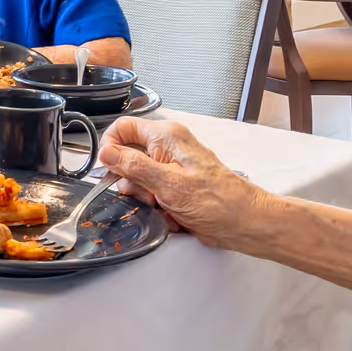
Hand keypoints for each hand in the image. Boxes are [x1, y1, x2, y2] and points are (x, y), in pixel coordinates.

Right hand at [98, 118, 263, 249]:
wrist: (244, 223)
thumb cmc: (219, 201)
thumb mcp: (168, 183)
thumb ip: (134, 166)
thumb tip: (107, 153)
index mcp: (167, 137)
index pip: (123, 128)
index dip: (111, 147)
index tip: (109, 169)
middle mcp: (169, 148)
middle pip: (128, 158)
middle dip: (131, 182)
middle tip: (147, 193)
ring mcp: (172, 168)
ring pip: (138, 181)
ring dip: (145, 198)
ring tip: (164, 206)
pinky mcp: (176, 187)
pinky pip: (152, 195)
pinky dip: (158, 207)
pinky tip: (173, 214)